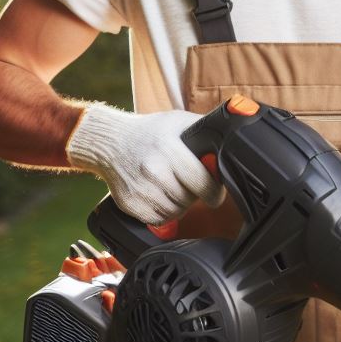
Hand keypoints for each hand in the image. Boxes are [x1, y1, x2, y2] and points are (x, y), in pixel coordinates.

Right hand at [65, 103, 226, 224]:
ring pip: (175, 212)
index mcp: (169, 149)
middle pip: (190, 199)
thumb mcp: (178, 121)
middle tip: (190, 184)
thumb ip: (205, 131)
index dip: (214, 192)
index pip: (202, 183)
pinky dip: (163, 212)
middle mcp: (153, 170)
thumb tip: (231, 141)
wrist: (109, 142)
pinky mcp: (129, 204)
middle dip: (195, 194)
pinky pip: (158, 220)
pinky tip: (160, 196)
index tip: (215, 192)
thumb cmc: (149, 132)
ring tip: (173, 187)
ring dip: (180, 204)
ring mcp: (139, 189)